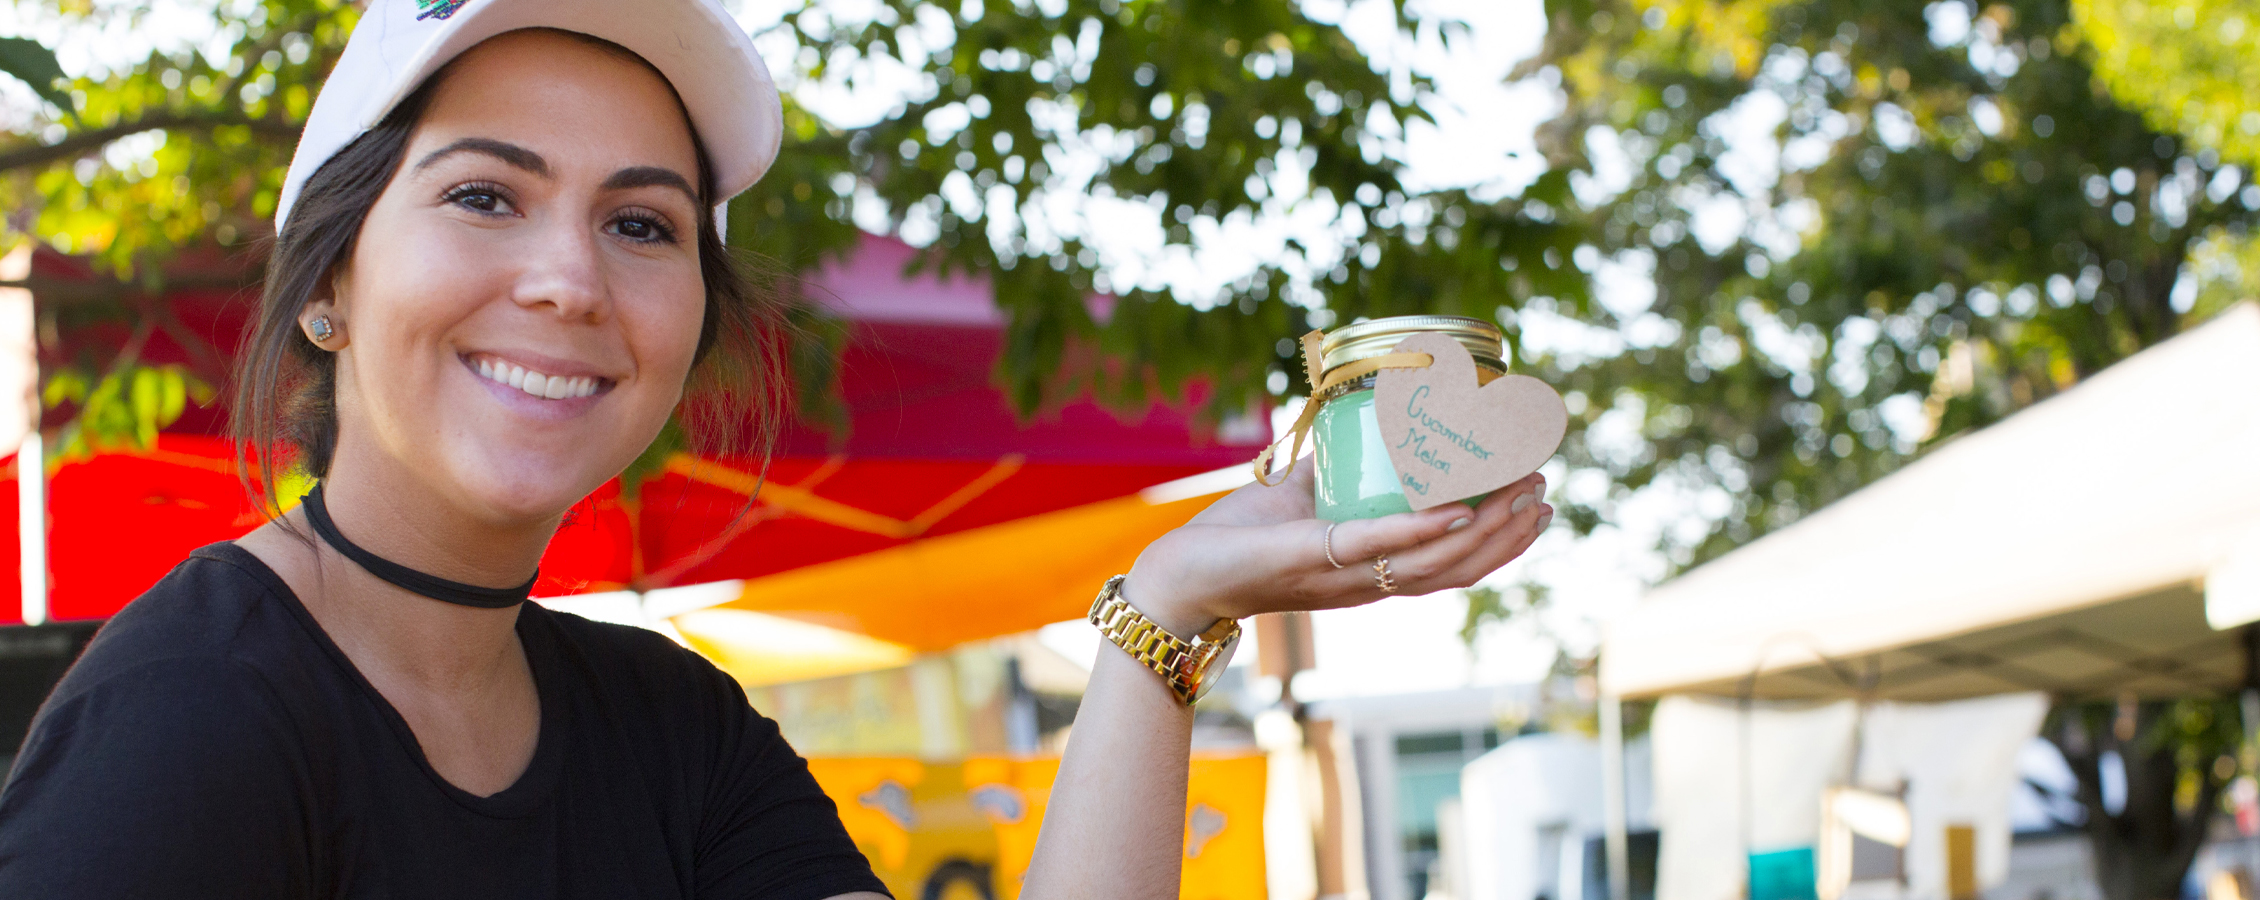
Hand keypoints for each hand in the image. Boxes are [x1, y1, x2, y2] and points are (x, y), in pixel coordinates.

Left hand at [1122, 461, 1552, 636]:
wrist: (1185, 571)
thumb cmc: (1242, 537)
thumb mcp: (1305, 494)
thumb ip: (1338, 468)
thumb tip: (1367, 417)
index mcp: (1376, 575)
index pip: (1457, 565)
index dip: (1506, 541)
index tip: (1541, 504)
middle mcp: (1371, 585)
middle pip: (1461, 565)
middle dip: (1511, 531)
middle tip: (1544, 489)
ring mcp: (1347, 577)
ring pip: (1435, 561)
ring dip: (1486, 529)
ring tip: (1522, 492)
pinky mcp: (1316, 558)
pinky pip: (1378, 544)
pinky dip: (1421, 528)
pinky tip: (1457, 509)